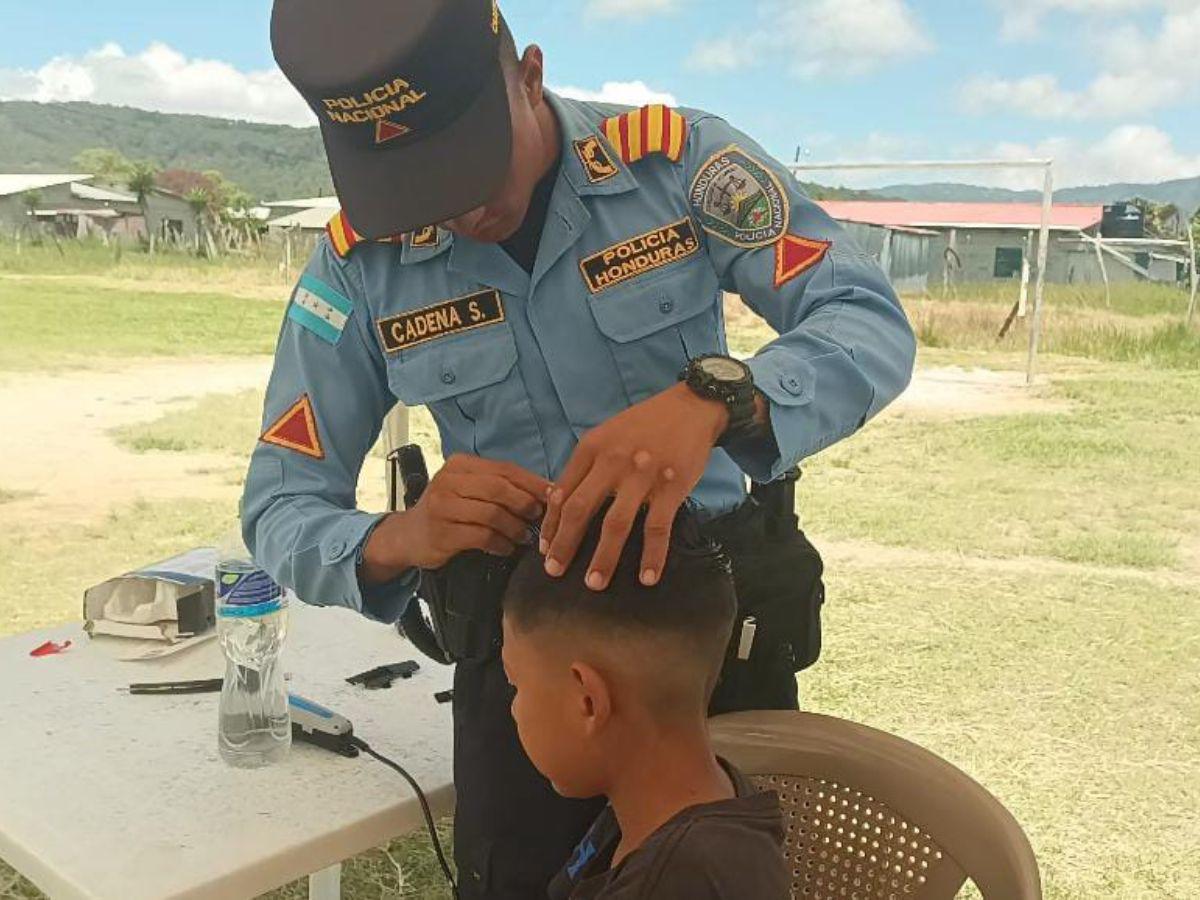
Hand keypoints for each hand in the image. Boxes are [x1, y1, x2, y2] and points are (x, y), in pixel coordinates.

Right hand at [362, 454, 549, 583]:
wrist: (409, 535)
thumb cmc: (450, 511)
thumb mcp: (470, 490)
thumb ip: (501, 487)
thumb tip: (548, 491)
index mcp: (460, 464)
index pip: (505, 469)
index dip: (533, 483)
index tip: (555, 496)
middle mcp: (448, 480)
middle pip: (499, 489)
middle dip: (525, 504)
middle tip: (538, 519)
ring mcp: (442, 506)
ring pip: (492, 513)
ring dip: (515, 528)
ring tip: (523, 537)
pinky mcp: (441, 532)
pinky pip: (482, 536)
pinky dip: (500, 544)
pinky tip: (506, 548)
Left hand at [540, 383, 728, 590]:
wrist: (691, 407)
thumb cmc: (644, 424)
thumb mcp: (606, 435)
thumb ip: (584, 465)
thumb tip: (558, 502)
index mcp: (592, 448)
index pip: (563, 492)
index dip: (551, 524)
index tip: (545, 548)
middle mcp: (612, 461)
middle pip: (580, 510)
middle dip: (564, 545)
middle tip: (554, 571)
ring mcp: (642, 476)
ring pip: (616, 524)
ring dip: (603, 558)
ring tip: (594, 584)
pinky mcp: (671, 487)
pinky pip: (657, 528)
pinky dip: (652, 556)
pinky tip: (646, 577)